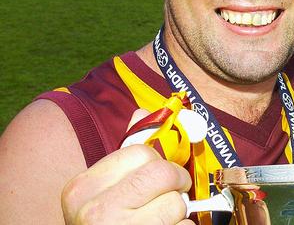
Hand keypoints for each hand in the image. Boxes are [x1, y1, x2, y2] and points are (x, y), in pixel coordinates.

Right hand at [61, 110, 193, 223]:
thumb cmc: (107, 224)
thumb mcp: (104, 191)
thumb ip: (125, 156)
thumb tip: (145, 112)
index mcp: (82, 189)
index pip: (141, 154)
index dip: (160, 163)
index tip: (160, 177)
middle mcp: (96, 212)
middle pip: (162, 174)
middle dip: (176, 183)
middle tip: (173, 194)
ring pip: (177, 204)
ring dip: (179, 213)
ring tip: (162, 222)